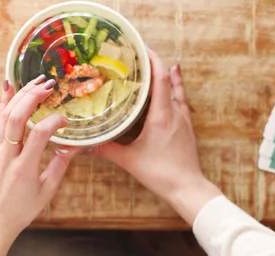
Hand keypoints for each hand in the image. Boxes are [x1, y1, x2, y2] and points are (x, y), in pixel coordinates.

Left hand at [0, 76, 79, 255]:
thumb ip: (59, 167)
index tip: (66, 121)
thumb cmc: (21, 211)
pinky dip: (4, 102)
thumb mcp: (46, 192)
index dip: (54, 122)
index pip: (39, 135)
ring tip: (35, 80)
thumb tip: (74, 146)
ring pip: (5, 115)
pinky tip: (9, 87)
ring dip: (20, 94)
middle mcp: (7, 156)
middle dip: (33, 96)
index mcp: (24, 169)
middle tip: (49, 84)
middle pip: (16, 117)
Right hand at [95, 50, 221, 224]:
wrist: (188, 188)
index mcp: (162, 116)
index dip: (153, 60)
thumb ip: (108, 150)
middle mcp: (175, 113)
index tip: (143, 48)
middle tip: (141, 57)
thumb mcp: (130, 161)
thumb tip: (86, 145)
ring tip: (157, 66)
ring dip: (167, 77)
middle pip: (169, 80)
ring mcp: (184, 120)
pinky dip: (175, 92)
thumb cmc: (161, 173)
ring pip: (177, 91)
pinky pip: (181, 103)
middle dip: (156, 65)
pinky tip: (172, 92)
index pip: (161, 78)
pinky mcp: (187, 129)